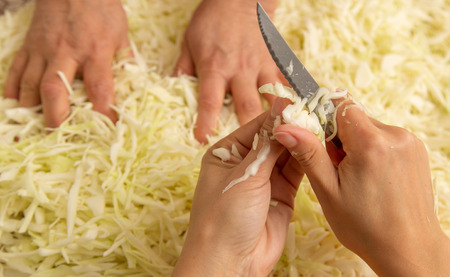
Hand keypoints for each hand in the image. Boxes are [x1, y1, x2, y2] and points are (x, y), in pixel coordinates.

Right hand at [4, 0, 130, 126]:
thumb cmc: (100, 8)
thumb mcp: (121, 33)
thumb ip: (125, 60)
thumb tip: (132, 85)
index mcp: (95, 51)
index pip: (99, 88)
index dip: (103, 112)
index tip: (107, 129)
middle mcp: (66, 52)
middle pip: (55, 89)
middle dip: (56, 116)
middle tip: (58, 135)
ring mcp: (43, 49)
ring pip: (30, 83)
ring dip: (32, 108)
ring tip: (35, 127)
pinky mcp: (28, 45)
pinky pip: (16, 70)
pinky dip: (13, 90)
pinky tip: (15, 106)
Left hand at [172, 99, 303, 275]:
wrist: (231, 263)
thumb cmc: (223, 218)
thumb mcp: (245, 175)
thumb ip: (268, 143)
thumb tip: (281, 106)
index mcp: (227, 153)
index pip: (257, 125)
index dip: (279, 113)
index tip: (301, 99)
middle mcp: (246, 164)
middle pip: (275, 138)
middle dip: (294, 127)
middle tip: (318, 111)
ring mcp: (265, 180)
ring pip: (288, 154)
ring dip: (303, 142)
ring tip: (323, 126)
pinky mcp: (282, 195)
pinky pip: (298, 172)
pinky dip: (308, 161)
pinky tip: (320, 147)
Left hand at [174, 0, 283, 142]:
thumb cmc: (211, 21)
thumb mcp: (189, 43)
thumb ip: (182, 69)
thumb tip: (173, 92)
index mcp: (214, 68)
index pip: (209, 101)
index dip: (206, 122)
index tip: (202, 140)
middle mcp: (239, 71)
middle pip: (246, 105)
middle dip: (250, 130)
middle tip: (255, 154)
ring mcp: (260, 67)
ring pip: (272, 97)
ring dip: (278, 119)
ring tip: (286, 138)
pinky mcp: (275, 62)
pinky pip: (287, 82)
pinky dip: (295, 97)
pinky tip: (304, 114)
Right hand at [274, 99, 449, 275]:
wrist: (408, 249)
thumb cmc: (365, 227)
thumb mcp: (328, 191)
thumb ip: (308, 153)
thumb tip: (285, 127)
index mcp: (370, 143)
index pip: (341, 104)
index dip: (324, 117)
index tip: (317, 138)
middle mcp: (395, 135)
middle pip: (354, 116)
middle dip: (339, 135)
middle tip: (336, 166)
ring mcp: (410, 142)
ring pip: (369, 127)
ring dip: (355, 143)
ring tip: (355, 175)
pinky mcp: (416, 150)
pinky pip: (384, 137)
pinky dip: (372, 149)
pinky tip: (370, 176)